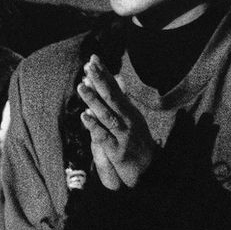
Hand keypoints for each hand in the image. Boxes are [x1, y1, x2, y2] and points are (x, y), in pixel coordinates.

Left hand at [77, 54, 156, 189]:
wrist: (150, 170)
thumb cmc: (135, 141)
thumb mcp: (131, 118)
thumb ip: (121, 99)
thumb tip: (116, 78)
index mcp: (129, 111)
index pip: (115, 88)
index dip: (104, 74)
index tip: (93, 59)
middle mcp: (127, 119)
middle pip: (112, 97)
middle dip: (100, 81)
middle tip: (89, 66)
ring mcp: (123, 134)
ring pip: (107, 114)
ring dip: (94, 100)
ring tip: (81, 86)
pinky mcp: (117, 151)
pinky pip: (103, 136)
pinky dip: (94, 125)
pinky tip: (83, 116)